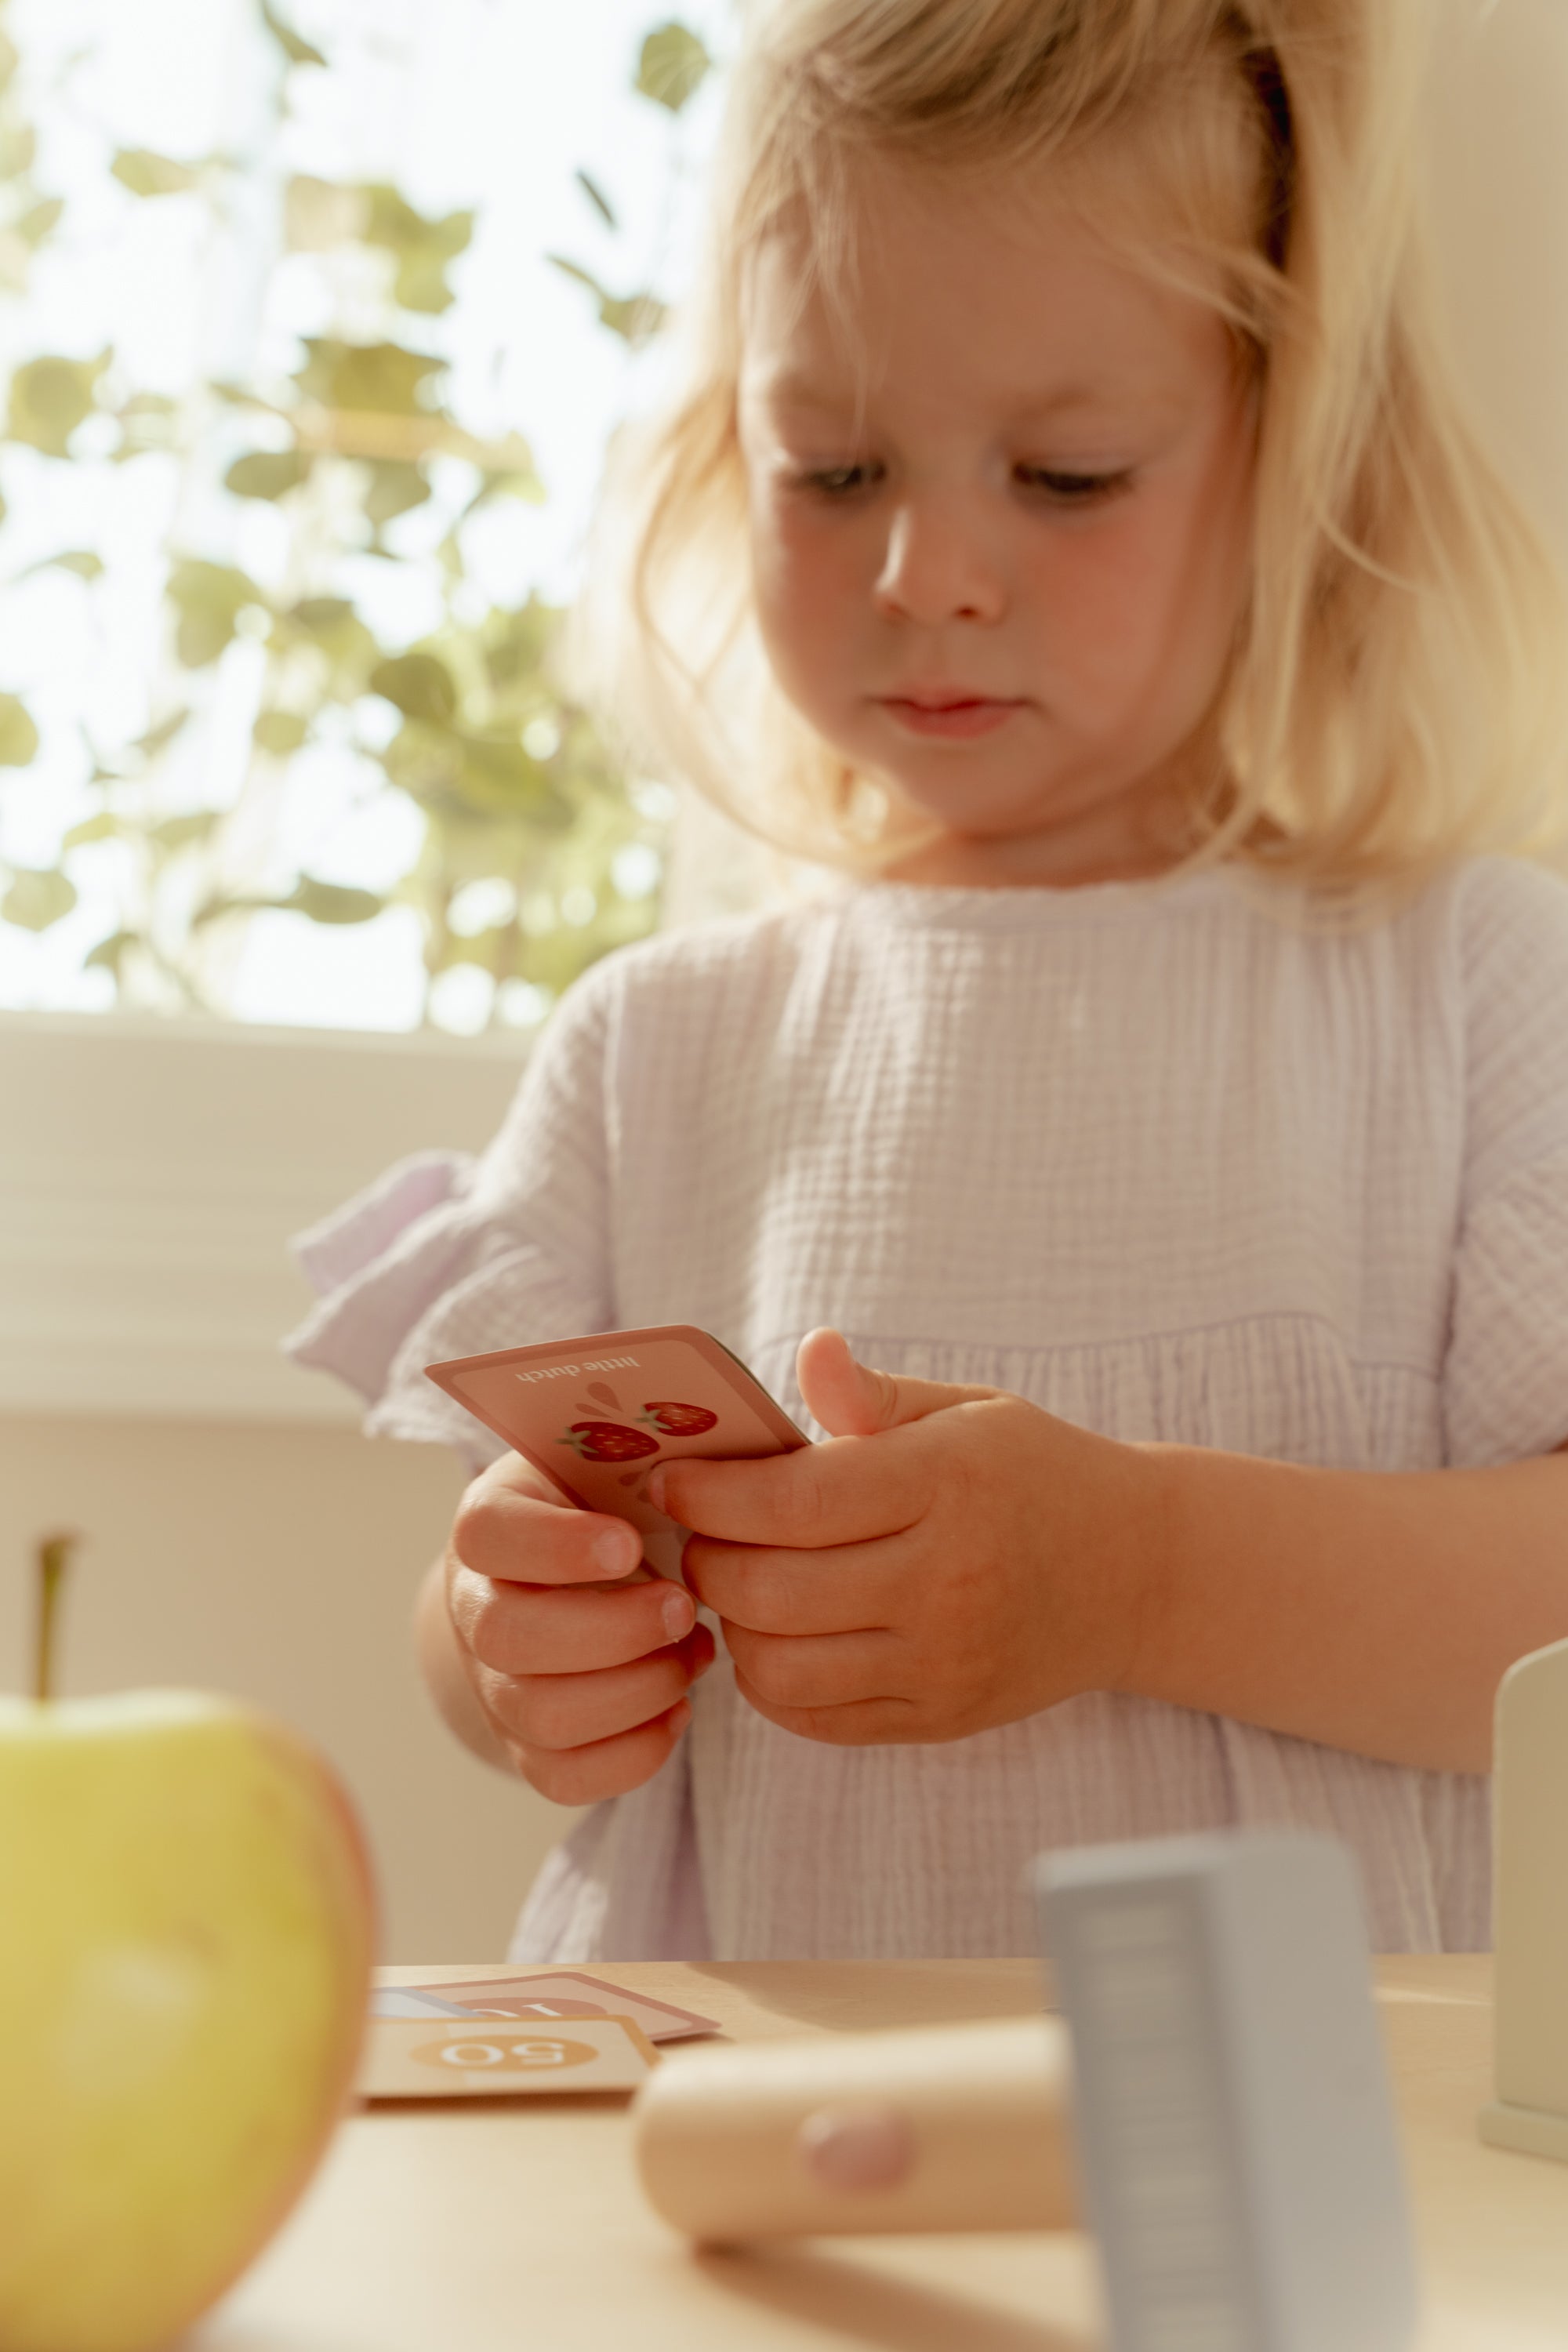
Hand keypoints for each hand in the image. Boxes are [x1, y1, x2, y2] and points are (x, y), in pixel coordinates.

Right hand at [441, 1451, 714, 1802]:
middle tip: (684, 1608)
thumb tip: (708, 1464)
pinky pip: (564, 1778)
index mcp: (490, 1523)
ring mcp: (493, 1687)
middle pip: (510, 1638)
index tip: (630, 1544)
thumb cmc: (602, 1512)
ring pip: (541, 1715)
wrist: (560, 1586)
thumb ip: (639, 1456)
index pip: (489, 1533)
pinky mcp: (526, 1748)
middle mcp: (474, 1609)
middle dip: (612, 1630)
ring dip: (637, 1689)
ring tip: (694, 1653)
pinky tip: (677, 1707)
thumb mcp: (606, 1465)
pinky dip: (635, 1750)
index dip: (555, 1545)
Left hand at [651, 1329, 1163, 1745]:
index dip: (708, 1495)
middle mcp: (947, 1580)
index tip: (671, 1481)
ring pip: (778, 1668)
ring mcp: (944, 1660)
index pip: (792, 1503)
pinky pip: (815, 1718)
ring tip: (739, 1584)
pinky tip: (780, 1636)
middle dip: (706, 1559)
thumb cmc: (1032, 1474)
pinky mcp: (940, 1716)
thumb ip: (871, 1394)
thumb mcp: (965, 1409)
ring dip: (732, 1626)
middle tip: (697, 1533)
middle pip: (769, 1591)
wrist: (1136, 1571)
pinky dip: (772, 1682)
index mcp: (947, 1482)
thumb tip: (810, 1351)